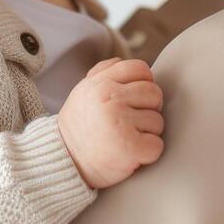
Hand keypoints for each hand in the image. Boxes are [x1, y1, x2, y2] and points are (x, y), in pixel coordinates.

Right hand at [57, 57, 164, 189]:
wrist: (65, 163)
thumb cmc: (80, 128)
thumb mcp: (83, 92)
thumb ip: (101, 73)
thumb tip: (121, 61)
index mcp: (101, 83)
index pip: (141, 69)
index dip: (143, 83)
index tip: (133, 100)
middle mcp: (111, 99)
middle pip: (154, 93)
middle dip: (147, 109)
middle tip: (130, 123)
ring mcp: (121, 122)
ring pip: (158, 121)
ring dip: (147, 133)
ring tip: (126, 138)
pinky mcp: (130, 148)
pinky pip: (157, 145)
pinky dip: (148, 153)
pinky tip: (131, 154)